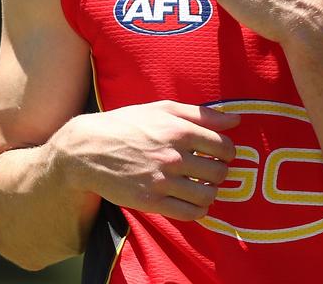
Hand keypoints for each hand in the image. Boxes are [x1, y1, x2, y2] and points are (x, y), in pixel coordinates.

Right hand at [50, 100, 240, 220]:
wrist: (86, 150)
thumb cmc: (127, 125)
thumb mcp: (163, 109)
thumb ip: (202, 114)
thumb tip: (236, 121)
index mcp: (179, 131)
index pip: (224, 147)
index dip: (228, 152)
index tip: (221, 154)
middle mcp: (173, 157)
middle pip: (219, 172)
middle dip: (220, 172)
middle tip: (211, 170)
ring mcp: (161, 181)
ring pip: (207, 195)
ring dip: (211, 192)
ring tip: (203, 186)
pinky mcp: (149, 202)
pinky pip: (189, 213)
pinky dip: (199, 210)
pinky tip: (194, 202)